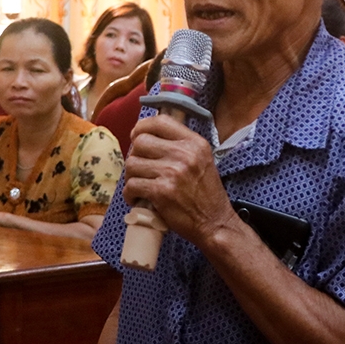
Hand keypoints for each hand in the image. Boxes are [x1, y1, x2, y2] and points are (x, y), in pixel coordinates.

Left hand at [123, 115, 237, 247]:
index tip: (137, 136)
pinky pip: (132, 185)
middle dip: (135, 155)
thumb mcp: (202, 160)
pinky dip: (129, 194)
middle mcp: (184, 154)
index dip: (142, 126)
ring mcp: (172, 172)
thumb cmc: (206, 194)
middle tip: (139, 168)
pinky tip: (137, 198)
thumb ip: (181, 146)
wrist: (214, 222)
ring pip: (132, 164)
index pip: (161, 121)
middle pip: (140, 141)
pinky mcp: (161, 191)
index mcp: (194, 143)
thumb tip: (150, 136)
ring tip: (140, 185)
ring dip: (131, 176)